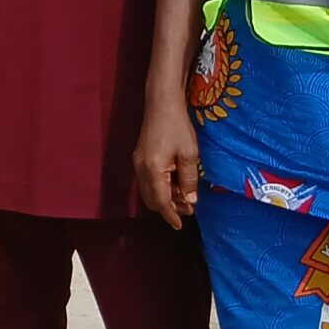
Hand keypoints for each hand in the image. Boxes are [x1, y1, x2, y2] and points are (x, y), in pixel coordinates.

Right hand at [133, 99, 199, 230]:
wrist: (161, 103)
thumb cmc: (178, 127)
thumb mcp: (189, 154)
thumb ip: (189, 179)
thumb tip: (190, 200)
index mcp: (153, 170)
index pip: (161, 201)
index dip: (171, 215)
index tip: (180, 225)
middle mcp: (140, 169)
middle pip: (151, 199)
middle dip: (168, 208)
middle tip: (188, 209)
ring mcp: (138, 162)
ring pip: (149, 190)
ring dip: (165, 197)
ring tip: (185, 196)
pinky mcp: (140, 156)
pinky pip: (148, 180)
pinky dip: (161, 187)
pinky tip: (175, 182)